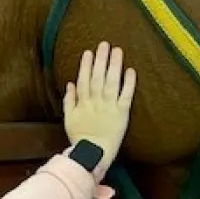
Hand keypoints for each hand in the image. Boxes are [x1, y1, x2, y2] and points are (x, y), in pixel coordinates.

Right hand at [63, 42, 135, 170]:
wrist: (93, 153)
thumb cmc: (80, 138)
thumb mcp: (69, 119)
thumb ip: (69, 100)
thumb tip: (69, 83)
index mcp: (82, 103)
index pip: (83, 80)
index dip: (86, 65)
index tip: (88, 52)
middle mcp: (95, 102)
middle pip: (98, 77)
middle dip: (101, 60)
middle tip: (104, 44)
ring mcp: (109, 107)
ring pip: (111, 83)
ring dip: (114, 66)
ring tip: (117, 51)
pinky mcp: (122, 113)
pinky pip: (125, 96)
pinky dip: (128, 83)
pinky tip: (130, 70)